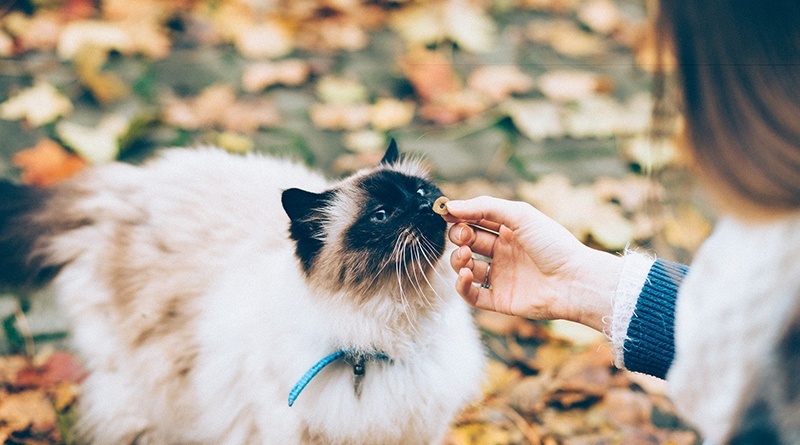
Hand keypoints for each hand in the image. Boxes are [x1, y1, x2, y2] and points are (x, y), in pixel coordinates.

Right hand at [444, 196, 621, 331]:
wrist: (574, 280)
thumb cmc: (553, 244)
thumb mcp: (520, 215)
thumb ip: (484, 207)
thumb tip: (450, 206)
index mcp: (510, 231)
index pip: (476, 220)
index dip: (460, 217)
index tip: (446, 214)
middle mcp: (504, 253)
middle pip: (468, 242)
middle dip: (458, 237)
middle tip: (463, 236)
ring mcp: (501, 276)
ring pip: (466, 267)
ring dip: (457, 259)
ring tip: (465, 256)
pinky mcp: (500, 300)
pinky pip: (471, 295)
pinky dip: (462, 285)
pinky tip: (466, 274)